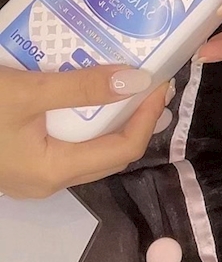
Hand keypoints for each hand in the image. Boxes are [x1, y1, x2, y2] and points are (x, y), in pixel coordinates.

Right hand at [0, 66, 166, 198]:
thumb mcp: (29, 92)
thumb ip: (83, 88)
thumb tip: (137, 81)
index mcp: (54, 171)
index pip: (123, 150)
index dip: (148, 117)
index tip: (160, 83)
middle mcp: (47, 180)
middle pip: (109, 153)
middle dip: (135, 118)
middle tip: (148, 81)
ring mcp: (33, 173)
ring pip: (87, 148)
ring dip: (109, 118)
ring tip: (123, 83)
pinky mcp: (22, 160)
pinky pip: (65, 143)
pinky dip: (83, 119)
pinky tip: (84, 92)